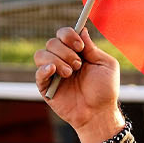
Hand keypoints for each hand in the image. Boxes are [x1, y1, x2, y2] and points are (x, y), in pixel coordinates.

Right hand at [34, 26, 123, 142]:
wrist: (99, 112)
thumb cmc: (105, 90)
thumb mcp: (106, 65)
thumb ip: (93, 48)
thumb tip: (82, 30)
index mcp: (76, 52)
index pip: (64, 34)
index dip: (69, 35)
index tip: (80, 47)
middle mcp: (62, 60)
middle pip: (52, 42)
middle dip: (66, 52)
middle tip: (78, 65)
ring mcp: (53, 73)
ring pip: (41, 54)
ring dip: (57, 61)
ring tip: (70, 74)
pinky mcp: (45, 87)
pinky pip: (38, 73)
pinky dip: (44, 69)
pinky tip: (54, 71)